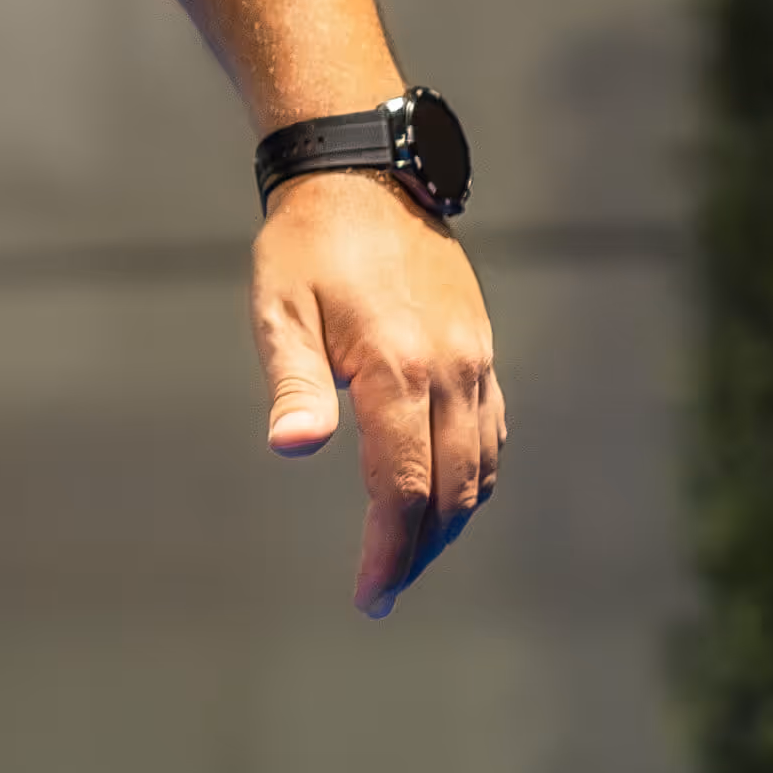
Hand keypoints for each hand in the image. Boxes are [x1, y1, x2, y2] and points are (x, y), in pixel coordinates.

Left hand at [253, 172, 503, 617]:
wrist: (367, 176)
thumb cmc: (306, 248)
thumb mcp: (281, 312)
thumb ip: (293, 382)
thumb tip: (293, 446)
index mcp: (400, 368)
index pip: (404, 487)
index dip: (387, 551)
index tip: (368, 596)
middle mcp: (452, 369)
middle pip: (450, 490)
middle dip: (417, 551)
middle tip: (381, 594)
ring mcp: (476, 359)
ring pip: (480, 468)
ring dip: (449, 522)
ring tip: (407, 559)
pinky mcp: (481, 350)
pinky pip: (491, 433)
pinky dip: (472, 478)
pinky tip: (444, 500)